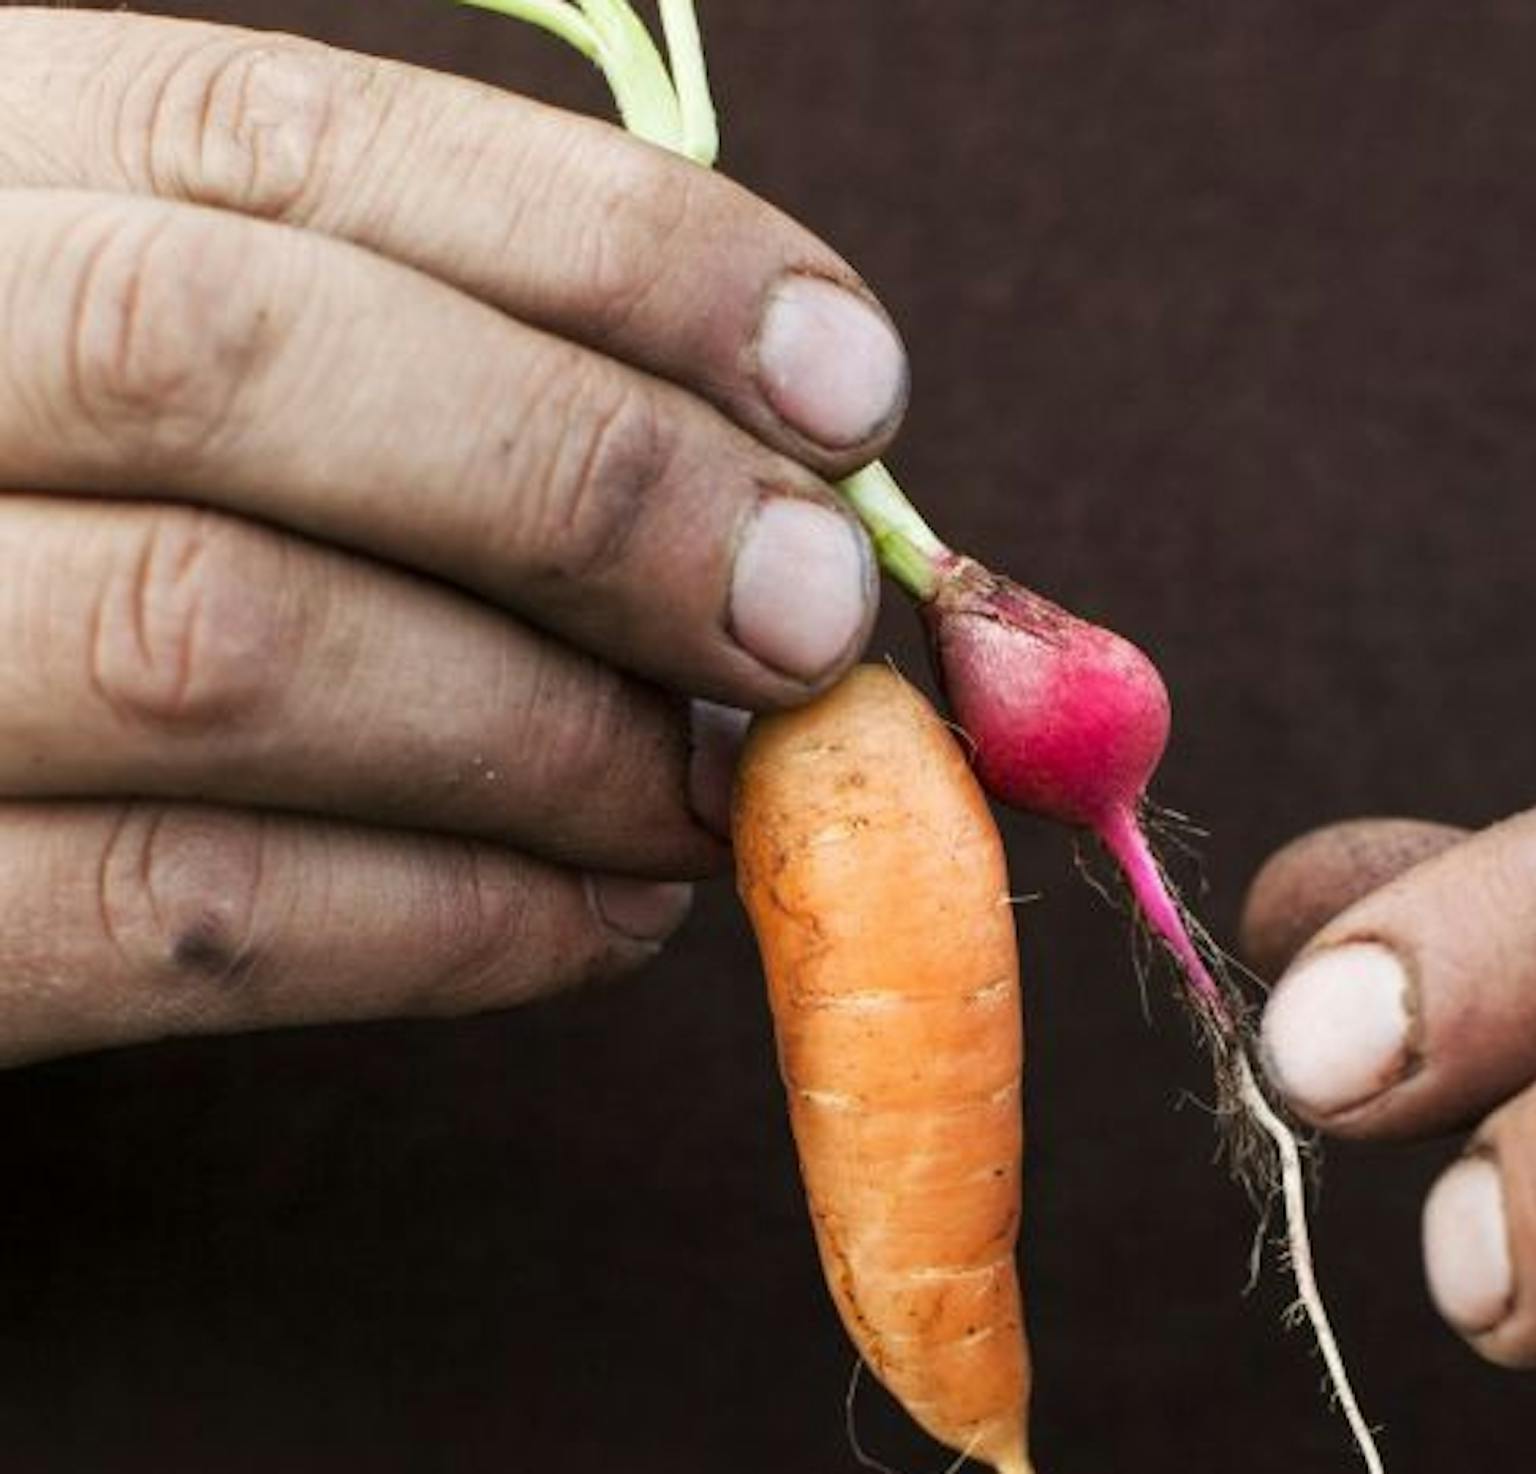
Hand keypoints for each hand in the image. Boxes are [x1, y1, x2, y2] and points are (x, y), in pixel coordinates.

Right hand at [0, 11, 907, 1063]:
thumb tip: (782, 458)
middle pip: (235, 357)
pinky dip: (451, 924)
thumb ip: (413, 350)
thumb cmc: (65, 518)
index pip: (283, 138)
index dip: (612, 253)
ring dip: (552, 734)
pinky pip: (177, 918)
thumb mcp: (166, 355)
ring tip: (722, 791)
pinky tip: (599, 917)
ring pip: (224, 646)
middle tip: (811, 615)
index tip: (852, 384)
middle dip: (593, 488)